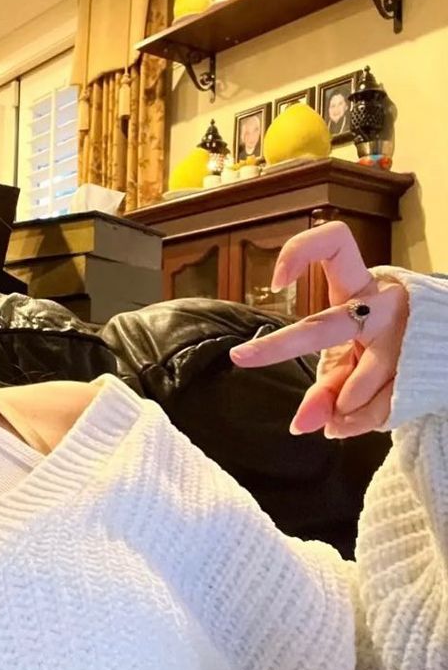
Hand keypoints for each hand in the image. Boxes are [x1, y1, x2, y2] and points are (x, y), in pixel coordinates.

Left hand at [228, 221, 408, 437]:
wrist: (445, 349)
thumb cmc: (381, 344)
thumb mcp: (349, 355)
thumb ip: (325, 387)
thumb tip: (302, 425)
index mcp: (359, 286)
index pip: (336, 244)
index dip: (303, 252)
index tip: (276, 281)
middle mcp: (382, 304)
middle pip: (324, 326)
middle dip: (281, 345)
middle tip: (241, 356)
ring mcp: (405, 333)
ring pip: (355, 381)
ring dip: (338, 406)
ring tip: (331, 418)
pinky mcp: (422, 364)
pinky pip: (381, 406)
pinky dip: (357, 422)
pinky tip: (345, 423)